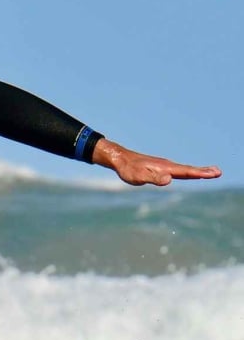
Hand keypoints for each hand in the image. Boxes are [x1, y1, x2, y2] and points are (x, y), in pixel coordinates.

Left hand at [94, 140, 222, 186]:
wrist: (120, 159)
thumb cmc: (128, 169)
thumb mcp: (138, 177)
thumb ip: (153, 178)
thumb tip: (169, 180)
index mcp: (165, 168)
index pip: (186, 172)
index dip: (200, 173)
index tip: (214, 174)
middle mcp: (167, 166)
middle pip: (189, 170)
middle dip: (204, 172)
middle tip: (219, 172)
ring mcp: (164, 166)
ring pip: (184, 169)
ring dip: (198, 171)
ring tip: (210, 172)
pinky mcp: (160, 167)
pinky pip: (178, 170)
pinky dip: (188, 171)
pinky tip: (190, 173)